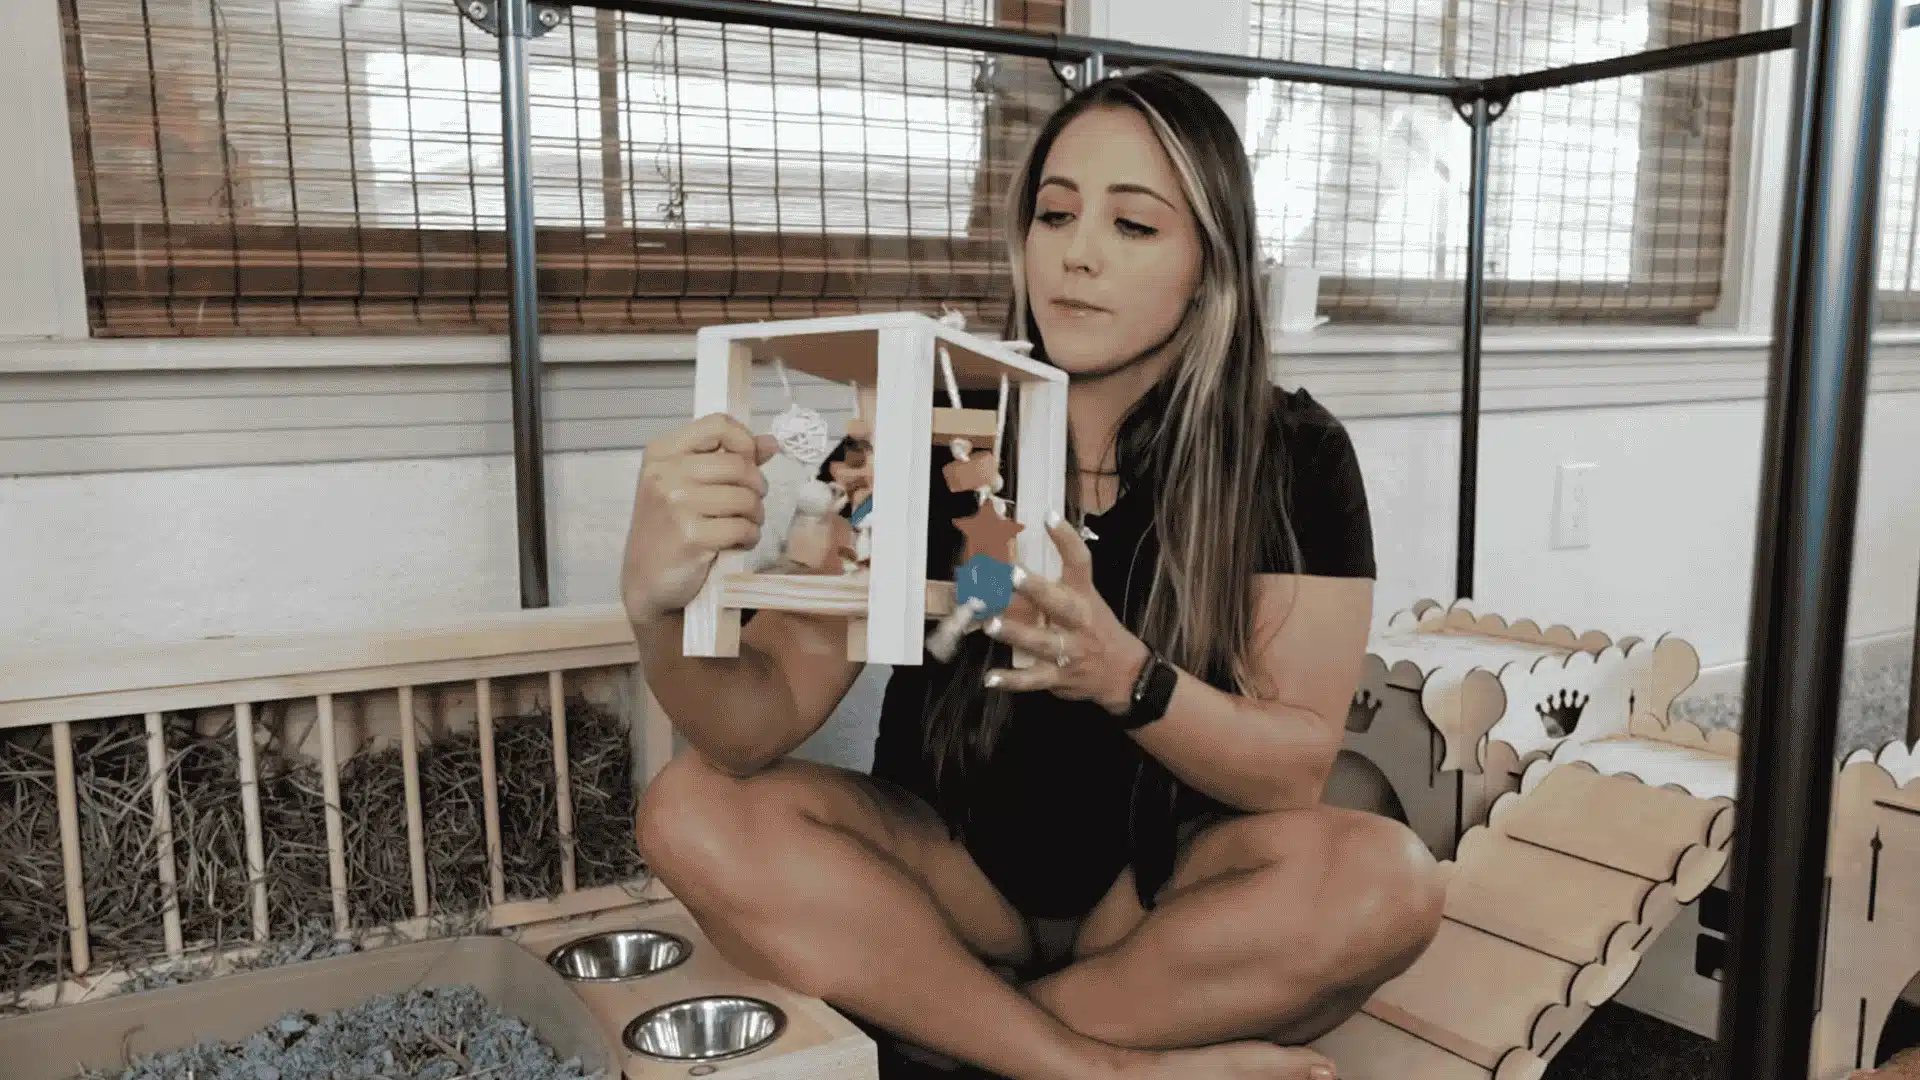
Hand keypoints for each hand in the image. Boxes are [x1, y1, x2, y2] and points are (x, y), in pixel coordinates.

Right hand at [621, 413, 776, 626]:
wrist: (645, 581)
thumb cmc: (668, 530)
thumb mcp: (687, 486)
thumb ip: (728, 459)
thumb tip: (770, 442)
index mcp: (662, 453)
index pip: (718, 425)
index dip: (745, 442)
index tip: (749, 462)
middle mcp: (665, 474)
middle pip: (739, 464)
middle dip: (757, 486)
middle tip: (750, 503)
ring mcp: (676, 504)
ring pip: (745, 497)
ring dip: (755, 514)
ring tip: (743, 525)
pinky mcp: (691, 536)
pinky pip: (742, 527)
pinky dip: (749, 537)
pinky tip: (736, 542)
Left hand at [981, 513, 1149, 713]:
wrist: (1124, 673)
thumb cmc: (1095, 628)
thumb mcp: (1083, 600)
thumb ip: (1049, 584)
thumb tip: (1005, 557)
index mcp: (1084, 596)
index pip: (1080, 562)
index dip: (1065, 538)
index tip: (1048, 515)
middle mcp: (1078, 620)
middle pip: (1058, 602)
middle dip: (1034, 588)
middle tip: (1010, 573)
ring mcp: (1070, 650)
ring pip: (1042, 641)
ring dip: (1015, 633)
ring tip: (990, 624)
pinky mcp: (1059, 677)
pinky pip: (1033, 679)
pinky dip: (1012, 680)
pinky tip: (990, 678)